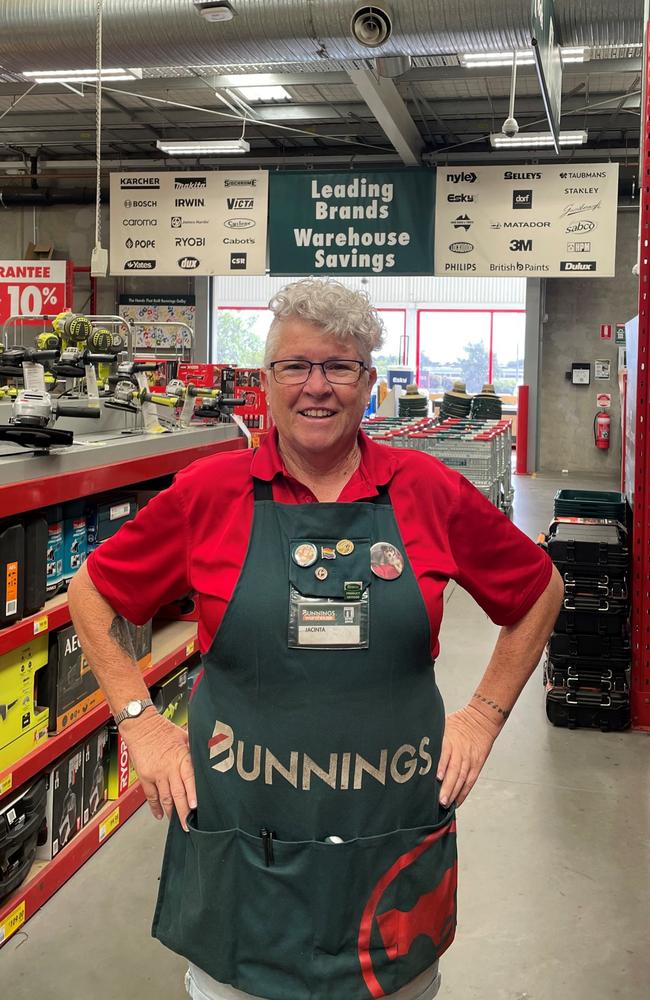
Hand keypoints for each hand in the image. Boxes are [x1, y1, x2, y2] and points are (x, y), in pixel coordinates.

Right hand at [119, 710, 195, 831]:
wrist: (141, 726)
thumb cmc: (163, 730)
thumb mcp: (185, 736)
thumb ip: (195, 749)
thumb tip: (209, 757)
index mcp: (181, 757)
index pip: (189, 778)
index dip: (192, 793)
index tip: (195, 806)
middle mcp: (168, 767)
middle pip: (177, 793)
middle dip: (183, 812)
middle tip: (188, 825)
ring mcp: (156, 773)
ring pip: (164, 797)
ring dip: (171, 812)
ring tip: (177, 823)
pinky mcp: (145, 776)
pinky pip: (151, 796)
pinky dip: (155, 807)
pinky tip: (160, 815)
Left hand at [436, 705, 498, 807]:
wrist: (481, 721)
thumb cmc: (459, 723)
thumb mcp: (443, 725)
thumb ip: (432, 737)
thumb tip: (414, 745)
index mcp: (450, 740)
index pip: (445, 755)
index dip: (441, 766)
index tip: (436, 777)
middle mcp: (460, 752)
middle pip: (454, 771)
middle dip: (447, 786)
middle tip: (440, 800)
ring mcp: (469, 760)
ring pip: (462, 778)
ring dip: (454, 792)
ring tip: (446, 804)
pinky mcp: (476, 765)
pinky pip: (470, 781)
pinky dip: (464, 792)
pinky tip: (457, 801)